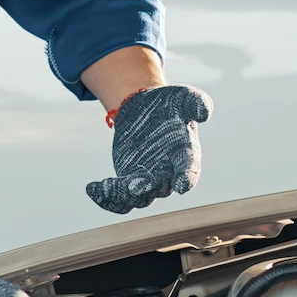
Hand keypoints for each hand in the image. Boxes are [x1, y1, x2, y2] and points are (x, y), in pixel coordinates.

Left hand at [85, 84, 211, 213]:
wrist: (148, 109)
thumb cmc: (171, 104)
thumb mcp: (185, 97)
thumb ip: (197, 103)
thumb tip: (205, 113)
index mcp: (185, 155)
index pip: (189, 171)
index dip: (187, 178)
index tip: (182, 185)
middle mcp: (168, 173)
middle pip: (160, 188)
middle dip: (147, 188)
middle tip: (135, 185)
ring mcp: (148, 181)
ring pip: (137, 199)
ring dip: (122, 196)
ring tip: (105, 186)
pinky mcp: (128, 183)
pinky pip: (119, 199)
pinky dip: (106, 199)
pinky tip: (92, 188)